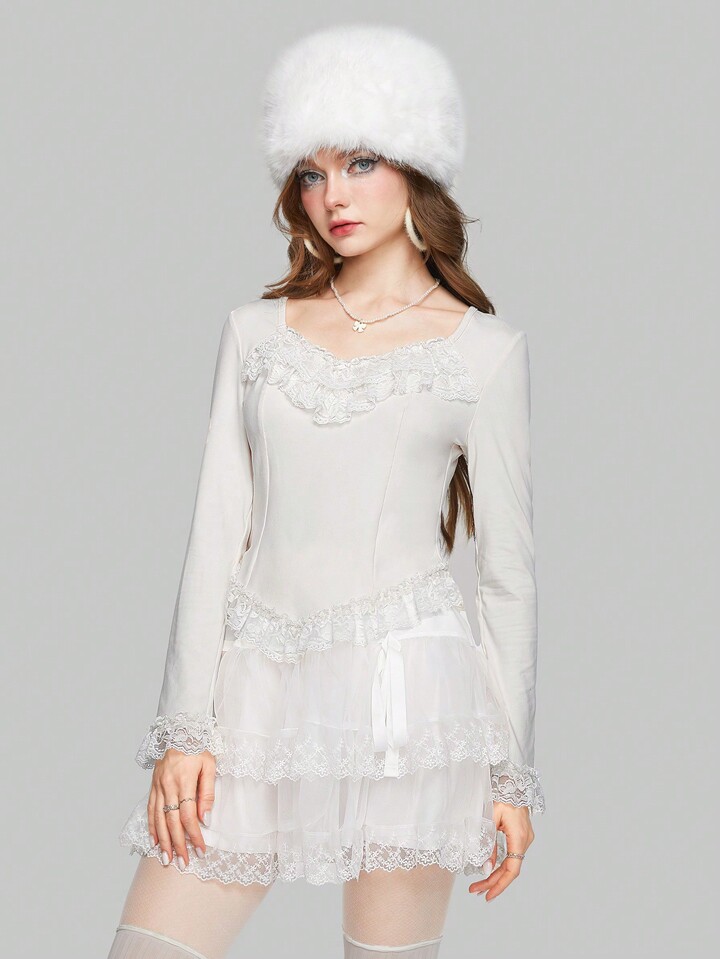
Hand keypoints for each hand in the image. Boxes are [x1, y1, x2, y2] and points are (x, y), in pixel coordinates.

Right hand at [147, 749, 216, 868]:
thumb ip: (207, 792)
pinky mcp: (153, 785)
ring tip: (167, 859)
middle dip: (178, 845)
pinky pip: (150, 809)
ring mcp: (158, 786)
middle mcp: (167, 785)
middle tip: (183, 863)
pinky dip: (151, 827)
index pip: (189, 816)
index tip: (200, 850)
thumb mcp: (209, 765)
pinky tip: (154, 841)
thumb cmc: (199, 746)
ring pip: (158, 819)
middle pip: (172, 822)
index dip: (194, 835)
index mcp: (184, 780)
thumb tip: (205, 818)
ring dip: (163, 841)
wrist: (179, 728)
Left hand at [468, 802, 534, 900]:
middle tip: (475, 891)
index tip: (487, 895)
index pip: (512, 870)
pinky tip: (489, 869)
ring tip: (479, 884)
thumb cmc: (501, 796)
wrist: (512, 780)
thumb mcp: (490, 819)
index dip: (500, 884)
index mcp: (519, 838)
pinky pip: (511, 855)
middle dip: (493, 882)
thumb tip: (485, 867)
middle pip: (510, 869)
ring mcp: (524, 839)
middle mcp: (525, 841)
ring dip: (495, 874)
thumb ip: (488, 844)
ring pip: (510, 863)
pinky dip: (500, 864)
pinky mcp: (520, 835)